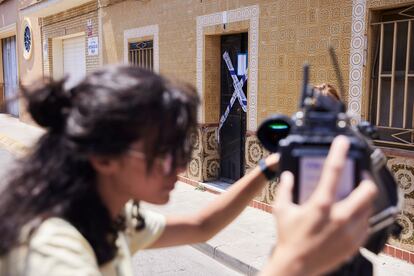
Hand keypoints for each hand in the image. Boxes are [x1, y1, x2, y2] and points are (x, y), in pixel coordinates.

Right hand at [264, 136, 377, 275]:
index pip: (334, 171)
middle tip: (358, 178)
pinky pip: (365, 225)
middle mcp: (339, 217)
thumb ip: (285, 189)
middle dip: (365, 181)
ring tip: (353, 197)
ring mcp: (349, 232)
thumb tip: (288, 176)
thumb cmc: (288, 238)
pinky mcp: (353, 244)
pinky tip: (350, 216)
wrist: (296, 266)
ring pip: (368, 208)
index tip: (342, 143)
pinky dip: (360, 217)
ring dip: (362, 199)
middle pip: (366, 191)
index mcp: (321, 205)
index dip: (339, 152)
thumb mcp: (281, 210)